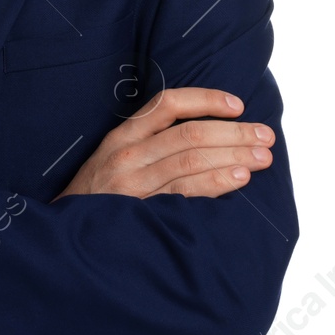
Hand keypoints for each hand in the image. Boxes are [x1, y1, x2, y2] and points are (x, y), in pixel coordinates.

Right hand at [51, 87, 273, 201]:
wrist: (68, 234)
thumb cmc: (100, 194)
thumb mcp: (115, 156)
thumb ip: (150, 141)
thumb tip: (208, 132)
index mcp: (124, 135)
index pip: (168, 104)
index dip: (206, 100)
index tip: (238, 105)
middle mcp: (129, 154)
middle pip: (190, 134)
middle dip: (235, 133)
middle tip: (266, 136)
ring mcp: (134, 184)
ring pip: (192, 160)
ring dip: (234, 156)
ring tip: (262, 157)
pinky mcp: (142, 212)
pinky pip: (186, 193)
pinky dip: (216, 183)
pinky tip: (239, 179)